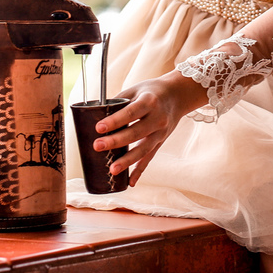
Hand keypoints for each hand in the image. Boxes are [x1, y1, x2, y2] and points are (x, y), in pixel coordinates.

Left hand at [92, 72, 209, 185]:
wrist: (177, 95)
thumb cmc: (151, 91)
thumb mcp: (135, 90)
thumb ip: (118, 103)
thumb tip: (95, 115)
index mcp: (149, 102)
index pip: (130, 113)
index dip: (115, 121)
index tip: (99, 127)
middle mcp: (157, 118)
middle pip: (136, 132)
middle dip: (116, 141)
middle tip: (98, 146)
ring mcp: (160, 133)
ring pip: (143, 149)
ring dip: (128, 161)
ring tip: (112, 169)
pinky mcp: (160, 142)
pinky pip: (149, 158)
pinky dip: (140, 171)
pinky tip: (130, 182)